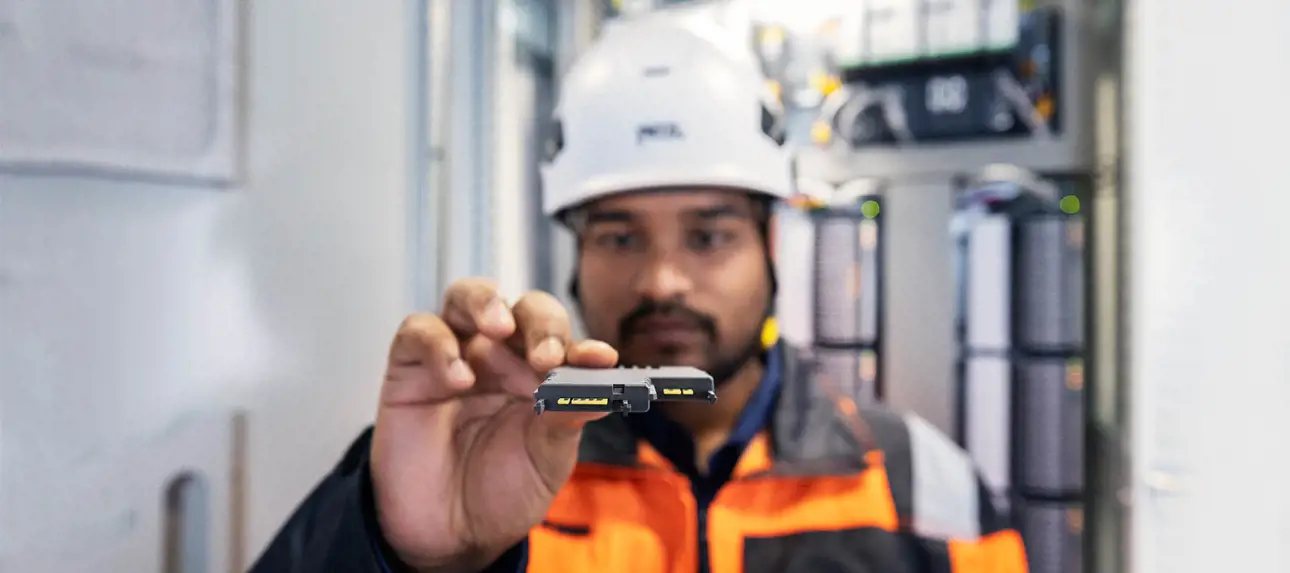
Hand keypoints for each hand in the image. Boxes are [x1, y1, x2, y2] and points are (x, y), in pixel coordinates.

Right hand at [369, 278, 615, 570]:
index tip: (599, 360)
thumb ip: (568, 414)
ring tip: (498, 328)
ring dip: (486, 303)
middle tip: (546, 357)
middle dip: (540, 324)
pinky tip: (458, 377)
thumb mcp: (547, 458)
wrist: (450, 535)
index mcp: (542, 373)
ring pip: (467, 297)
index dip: (582, 345)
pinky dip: (440, 344)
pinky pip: (420, 331)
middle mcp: (501, 357)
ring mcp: (456, 355)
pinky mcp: (410, 368)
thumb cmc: (502, 491)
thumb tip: (603, 378)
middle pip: (523, 309)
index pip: (564, 340)